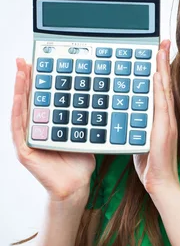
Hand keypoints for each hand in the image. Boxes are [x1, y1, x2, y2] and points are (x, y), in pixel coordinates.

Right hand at [11, 58, 95, 202]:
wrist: (75, 186)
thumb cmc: (78, 163)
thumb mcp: (82, 134)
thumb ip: (82, 120)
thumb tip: (96, 100)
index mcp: (45, 125)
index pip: (38, 99)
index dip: (35, 82)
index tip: (36, 63)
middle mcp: (33, 130)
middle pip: (26, 100)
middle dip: (23, 79)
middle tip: (23, 59)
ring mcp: (26, 140)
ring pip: (19, 110)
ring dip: (18, 90)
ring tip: (20, 71)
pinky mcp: (24, 150)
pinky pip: (18, 128)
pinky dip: (18, 111)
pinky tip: (19, 97)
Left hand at [133, 40, 179, 198]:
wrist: (160, 182)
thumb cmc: (150, 164)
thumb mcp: (139, 139)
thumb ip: (135, 125)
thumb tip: (124, 117)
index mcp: (162, 118)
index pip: (161, 89)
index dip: (160, 69)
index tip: (159, 52)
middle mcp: (167, 117)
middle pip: (165, 83)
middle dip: (164, 61)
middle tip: (163, 41)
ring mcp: (168, 122)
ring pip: (165, 90)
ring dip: (162, 69)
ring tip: (160, 50)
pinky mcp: (165, 129)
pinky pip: (162, 105)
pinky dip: (160, 89)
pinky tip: (156, 76)